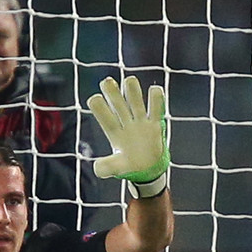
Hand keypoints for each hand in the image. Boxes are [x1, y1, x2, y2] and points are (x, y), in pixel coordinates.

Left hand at [88, 76, 169, 198]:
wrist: (147, 170)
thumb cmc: (129, 167)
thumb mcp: (117, 169)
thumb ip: (107, 167)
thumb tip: (96, 168)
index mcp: (114, 133)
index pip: (105, 117)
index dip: (100, 108)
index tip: (94, 99)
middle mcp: (126, 123)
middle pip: (118, 104)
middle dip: (112, 92)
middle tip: (106, 81)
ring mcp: (140, 122)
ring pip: (136, 101)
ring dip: (132, 90)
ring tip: (129, 81)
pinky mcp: (154, 124)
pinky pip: (156, 108)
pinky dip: (156, 98)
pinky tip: (154, 91)